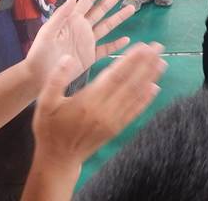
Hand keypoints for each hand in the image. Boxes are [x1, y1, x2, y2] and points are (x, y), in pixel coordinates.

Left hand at [25, 0, 136, 83]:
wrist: (39, 77)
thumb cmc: (40, 53)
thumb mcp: (48, 32)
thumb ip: (61, 15)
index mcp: (71, 20)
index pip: (87, 0)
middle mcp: (82, 28)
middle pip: (101, 10)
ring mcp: (87, 42)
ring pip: (107, 26)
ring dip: (119, 17)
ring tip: (132, 7)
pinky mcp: (90, 57)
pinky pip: (105, 49)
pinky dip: (116, 44)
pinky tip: (126, 39)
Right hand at [32, 41, 165, 167]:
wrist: (58, 160)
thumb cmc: (50, 128)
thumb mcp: (45, 102)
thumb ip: (56, 78)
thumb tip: (69, 58)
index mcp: (88, 100)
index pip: (115, 75)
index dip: (131, 60)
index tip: (143, 46)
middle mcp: (105, 110)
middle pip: (130, 83)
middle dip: (145, 63)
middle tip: (158, 47)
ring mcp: (113, 121)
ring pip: (135, 95)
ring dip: (150, 78)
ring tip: (162, 62)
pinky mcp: (116, 129)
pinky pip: (134, 111)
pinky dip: (146, 99)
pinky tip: (155, 88)